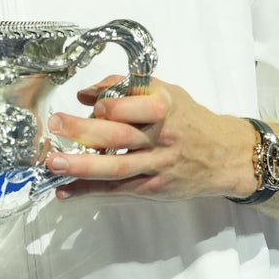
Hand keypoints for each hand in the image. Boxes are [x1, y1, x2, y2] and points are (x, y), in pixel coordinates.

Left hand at [44, 75, 255, 201]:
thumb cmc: (189, 118)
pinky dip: (90, 190)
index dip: (107, 105)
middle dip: (82, 131)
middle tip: (54, 125)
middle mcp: (160, 137)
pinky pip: (118, 189)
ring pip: (116, 167)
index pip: (131, 105)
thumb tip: (85, 94)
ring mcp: (157, 165)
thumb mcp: (165, 92)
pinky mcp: (153, 187)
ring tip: (53, 163)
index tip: (88, 102)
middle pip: (118, 136)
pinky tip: (66, 190)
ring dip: (81, 166)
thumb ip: (125, 87)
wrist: (225, 155)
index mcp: (163, 107)